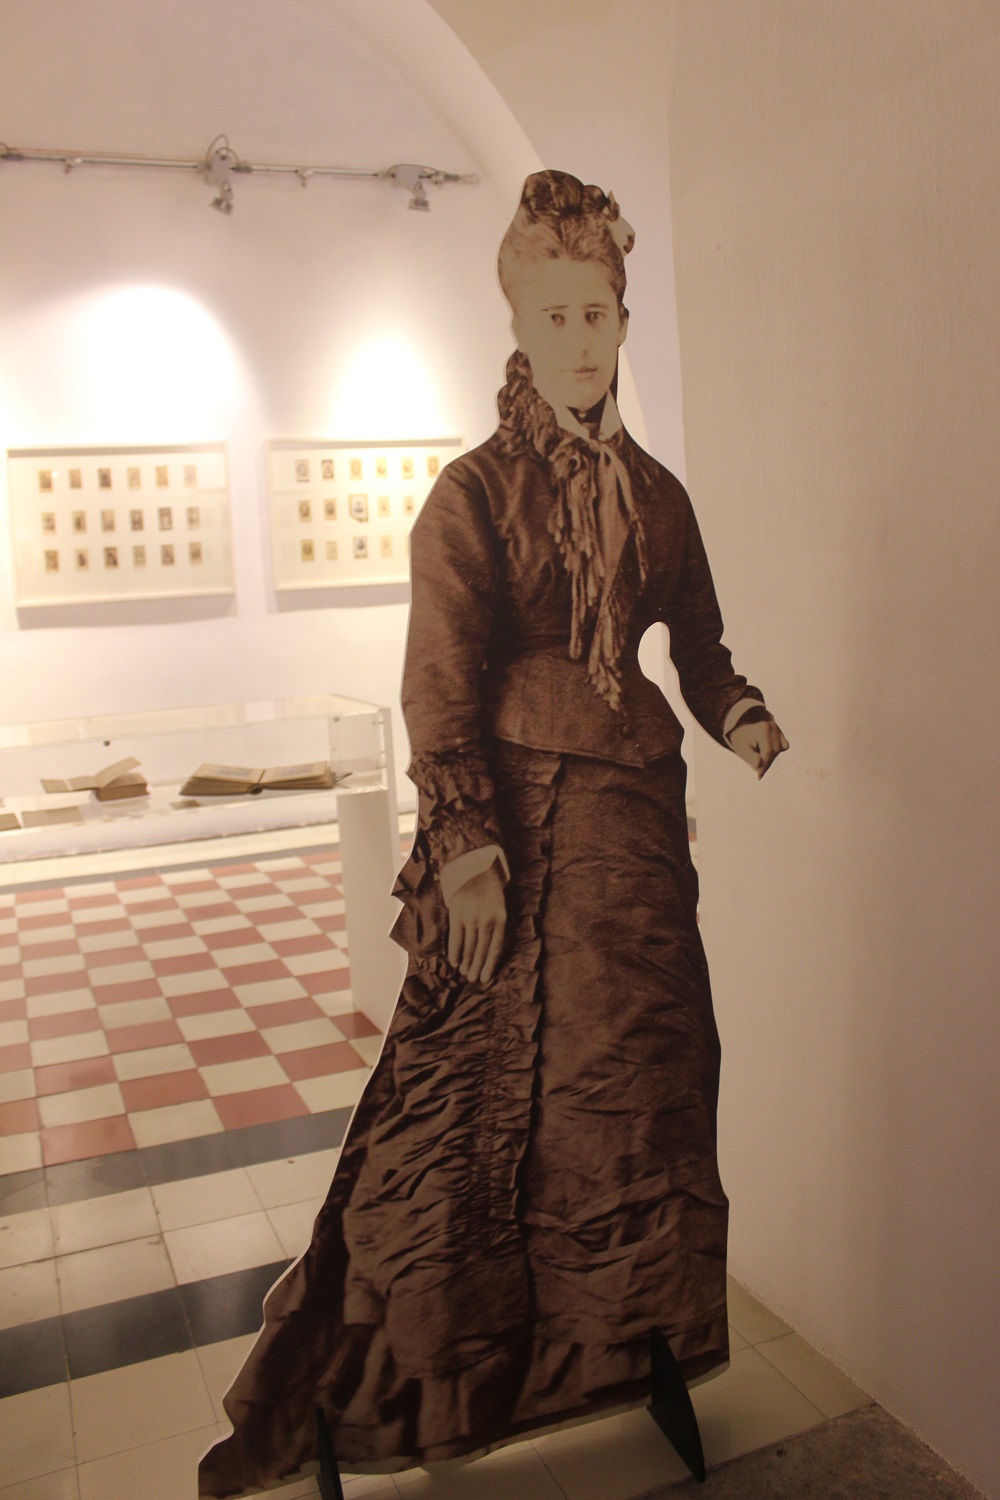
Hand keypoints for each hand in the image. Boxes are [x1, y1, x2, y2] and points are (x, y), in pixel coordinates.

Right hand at [445, 862, 506, 984]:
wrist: (475, 868)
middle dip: (476, 966)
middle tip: (472, 979)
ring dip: (466, 961)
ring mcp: (471, 917)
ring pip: (469, 946)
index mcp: (501, 919)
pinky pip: (456, 937)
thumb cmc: (489, 892)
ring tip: (463, 973)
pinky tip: (454, 961)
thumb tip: (487, 953)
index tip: (485, 978)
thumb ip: (495, 927)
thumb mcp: (498, 907)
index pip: (496, 948)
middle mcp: (487, 920)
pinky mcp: (457, 913)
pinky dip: (455, 951)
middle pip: (482, 949)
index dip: (489, 965)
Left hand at [728, 717, 788, 778]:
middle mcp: (773, 727)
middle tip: (757, 769)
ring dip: (771, 755)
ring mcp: (777, 727)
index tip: (758, 777)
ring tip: (758, 755)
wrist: (738, 717)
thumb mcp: (742, 748)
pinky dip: (775, 749)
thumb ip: (752, 758)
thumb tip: (760, 768)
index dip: (764, 766)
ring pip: (780, 747)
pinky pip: (782, 743)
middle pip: (775, 751)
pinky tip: (764, 750)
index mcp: (764, 730)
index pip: (768, 753)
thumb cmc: (739, 734)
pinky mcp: (778, 729)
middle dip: (767, 761)